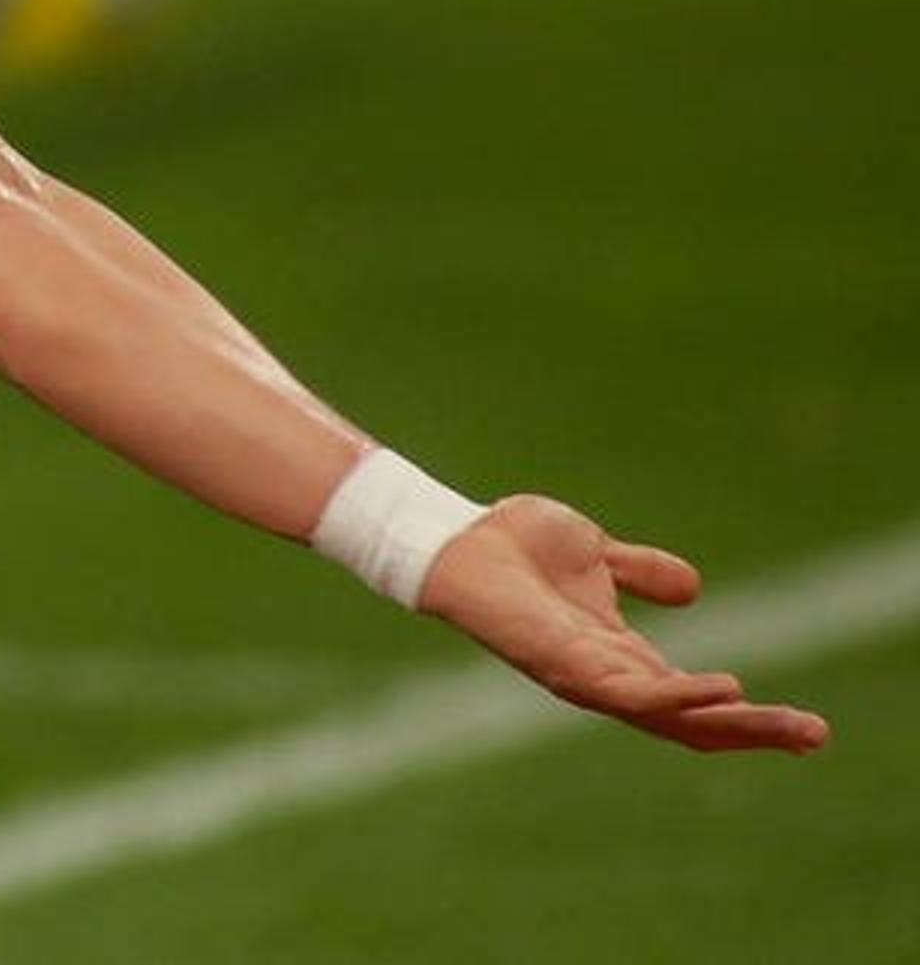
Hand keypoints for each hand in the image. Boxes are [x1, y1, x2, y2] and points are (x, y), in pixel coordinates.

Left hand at [415, 495, 828, 753]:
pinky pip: (630, 690)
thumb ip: (640, 571)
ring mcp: (585, 677)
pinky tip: (724, 688)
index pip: (695, 704)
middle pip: (693, 722)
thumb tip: (694, 590)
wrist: (457, 536)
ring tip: (785, 724)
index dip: (748, 717)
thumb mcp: (597, 553)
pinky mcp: (563, 664)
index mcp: (620, 657)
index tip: (807, 725)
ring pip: (671, 717)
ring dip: (732, 722)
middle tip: (817, 737)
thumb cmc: (516, 545)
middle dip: (755, 732)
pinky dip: (679, 693)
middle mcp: (607, 677)